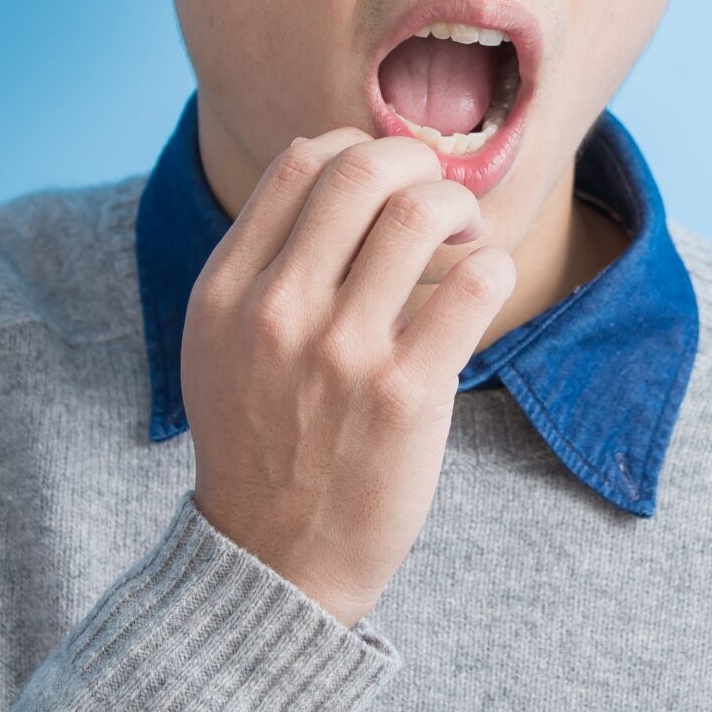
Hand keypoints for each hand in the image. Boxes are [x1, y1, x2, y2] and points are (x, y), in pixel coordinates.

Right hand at [179, 128, 516, 627]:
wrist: (274, 563)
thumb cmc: (260, 445)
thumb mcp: (218, 346)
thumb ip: (257, 264)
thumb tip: (327, 168)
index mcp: (226, 291)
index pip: (299, 162)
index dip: (358, 148)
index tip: (387, 175)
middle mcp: (277, 312)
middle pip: (362, 171)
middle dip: (417, 162)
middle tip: (437, 192)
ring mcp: (341, 353)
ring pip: (419, 213)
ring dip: (458, 206)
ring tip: (463, 235)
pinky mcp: (405, 396)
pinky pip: (472, 287)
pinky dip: (492, 267)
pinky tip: (484, 284)